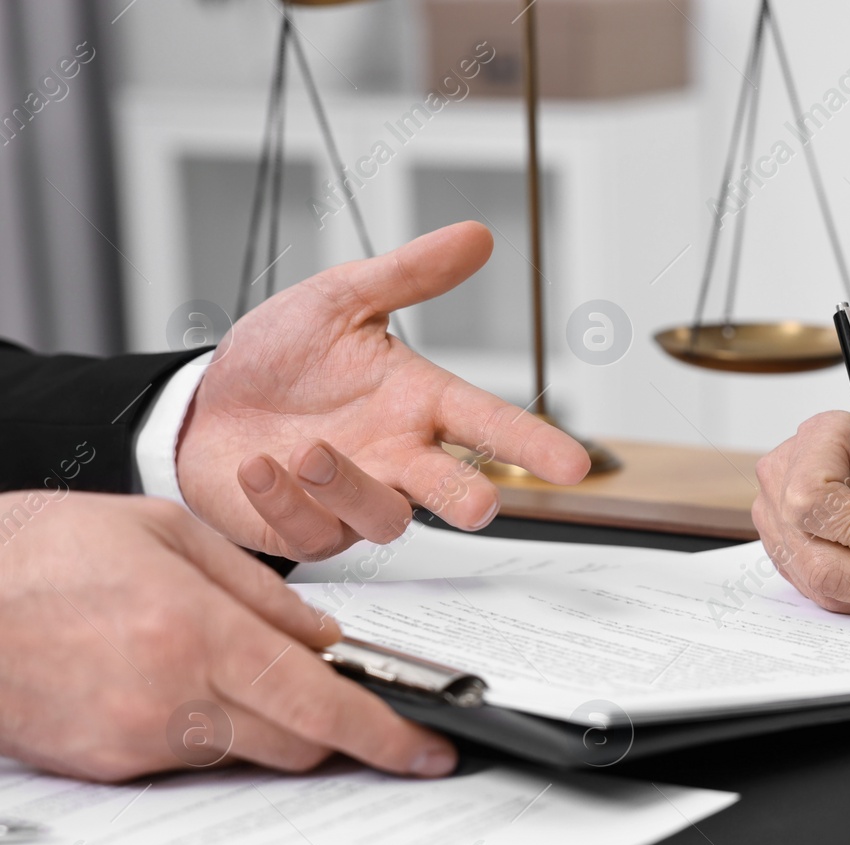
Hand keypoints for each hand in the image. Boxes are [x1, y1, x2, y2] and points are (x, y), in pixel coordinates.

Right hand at [0, 492, 455, 781]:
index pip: (324, 706)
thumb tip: (325, 640)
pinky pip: (188, 759)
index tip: (428, 751)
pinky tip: (166, 678)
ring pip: (246, 753)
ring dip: (264, 722)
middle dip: (331, 724)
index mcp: (199, 632)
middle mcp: (173, 698)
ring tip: (216, 661)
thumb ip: (262, 593)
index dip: (388, 736)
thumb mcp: (168, 535)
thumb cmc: (41, 554)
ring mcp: (136, 743)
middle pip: (298, 743)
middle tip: (337, 691)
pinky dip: (206, 728)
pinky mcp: (105, 768)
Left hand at [177, 222, 590, 560]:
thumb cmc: (279, 360)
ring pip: (384, 518)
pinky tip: (260, 466)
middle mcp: (398, 458)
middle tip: (478, 503)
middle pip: (455, 492)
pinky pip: (311, 530)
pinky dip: (283, 498)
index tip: (572, 465)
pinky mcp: (308, 530)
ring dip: (349, 486)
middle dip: (469, 499)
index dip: (533, 446)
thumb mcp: (339, 301)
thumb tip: (475, 235)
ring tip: (309, 450)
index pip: (490, 425)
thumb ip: (409, 274)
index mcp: (418, 404)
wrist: (203, 406)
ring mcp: (356, 500)